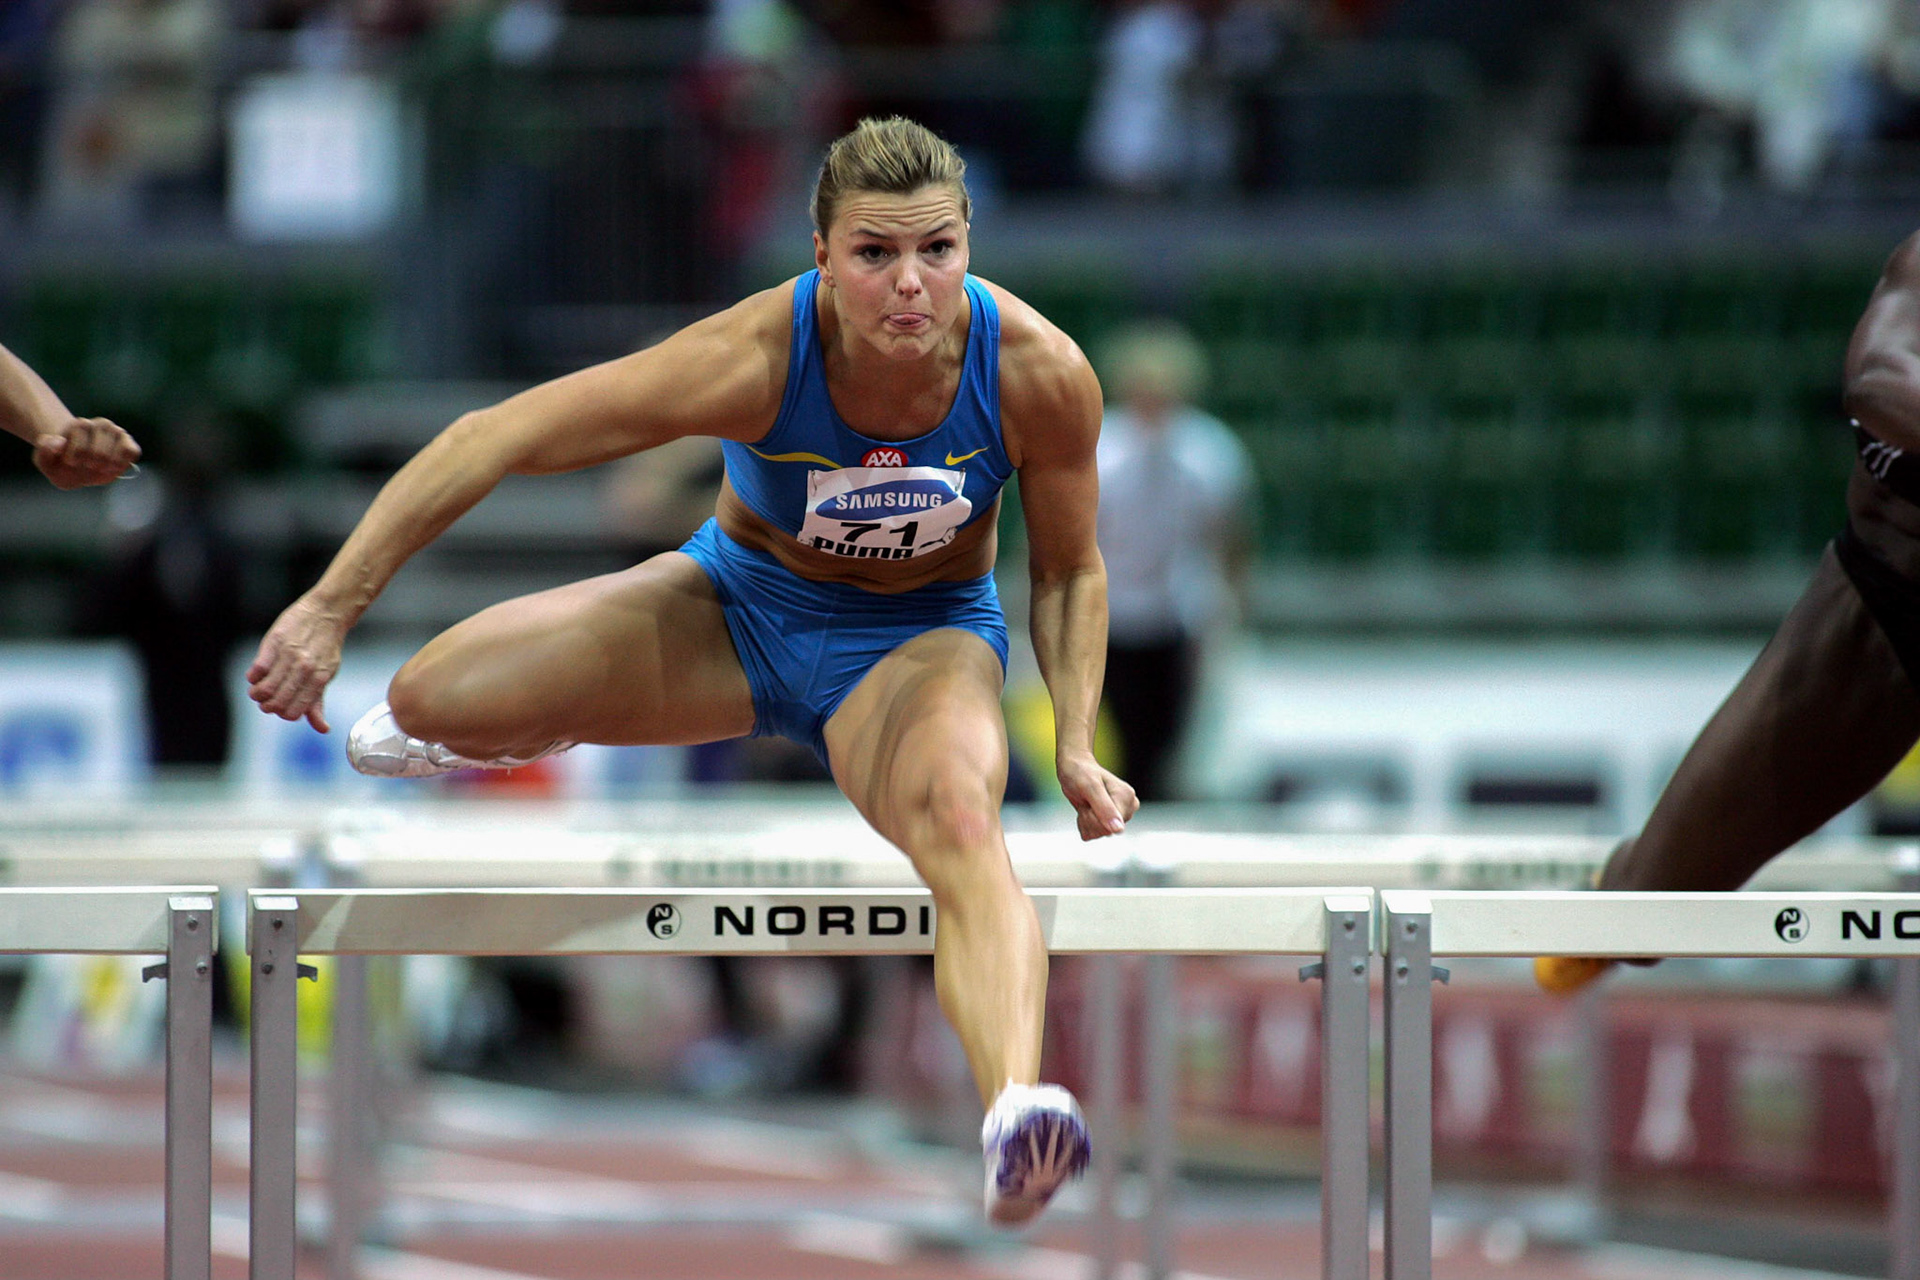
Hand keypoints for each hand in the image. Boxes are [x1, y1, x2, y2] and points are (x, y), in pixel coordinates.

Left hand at [34, 417, 140, 489]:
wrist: (79, 469)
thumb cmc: (63, 465)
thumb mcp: (46, 463)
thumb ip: (44, 452)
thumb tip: (58, 443)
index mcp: (79, 425)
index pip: (81, 431)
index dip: (75, 452)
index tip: (70, 462)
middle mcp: (100, 425)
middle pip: (100, 442)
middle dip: (92, 459)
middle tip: (87, 465)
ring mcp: (117, 433)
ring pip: (117, 443)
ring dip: (107, 463)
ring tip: (99, 468)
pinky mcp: (129, 444)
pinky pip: (131, 451)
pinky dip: (123, 462)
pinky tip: (113, 467)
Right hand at [246, 595, 346, 732]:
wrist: (326, 613)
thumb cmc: (325, 647)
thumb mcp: (326, 675)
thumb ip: (318, 702)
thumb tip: (322, 729)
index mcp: (318, 679)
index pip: (294, 712)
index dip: (283, 713)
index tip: (280, 707)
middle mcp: (304, 669)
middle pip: (277, 703)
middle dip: (267, 706)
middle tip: (266, 700)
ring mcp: (289, 656)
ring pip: (265, 688)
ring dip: (257, 693)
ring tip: (259, 689)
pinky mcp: (274, 642)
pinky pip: (257, 669)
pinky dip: (253, 677)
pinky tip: (257, 675)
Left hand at [1057, 750, 1137, 841]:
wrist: (1073, 767)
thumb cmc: (1081, 772)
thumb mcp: (1090, 787)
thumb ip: (1105, 808)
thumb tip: (1119, 829)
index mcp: (1127, 798)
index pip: (1110, 827)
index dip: (1093, 817)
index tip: (1088, 799)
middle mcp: (1128, 807)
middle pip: (1105, 831)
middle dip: (1089, 819)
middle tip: (1086, 800)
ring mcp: (1119, 814)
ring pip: (1099, 833)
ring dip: (1086, 820)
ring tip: (1086, 802)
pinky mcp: (1110, 819)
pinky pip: (1094, 834)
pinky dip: (1084, 823)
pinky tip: (1086, 808)